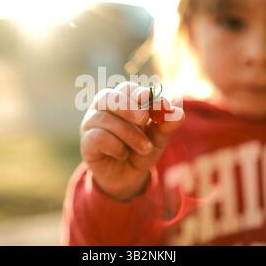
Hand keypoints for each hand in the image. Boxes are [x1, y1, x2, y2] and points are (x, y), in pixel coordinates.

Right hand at [80, 81, 184, 200]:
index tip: (148, 97)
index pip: (126, 89)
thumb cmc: (141, 150)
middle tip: (145, 119)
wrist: (129, 177)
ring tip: (145, 148)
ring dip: (129, 134)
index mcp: (121, 100)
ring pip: (105, 118)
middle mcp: (103, 108)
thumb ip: (166, 125)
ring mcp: (91, 123)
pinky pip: (99, 137)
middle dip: (129, 108)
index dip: (136, 92)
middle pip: (110, 98)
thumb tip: (178, 113)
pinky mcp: (86, 142)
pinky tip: (123, 154)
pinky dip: (116, 146)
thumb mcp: (158, 138)